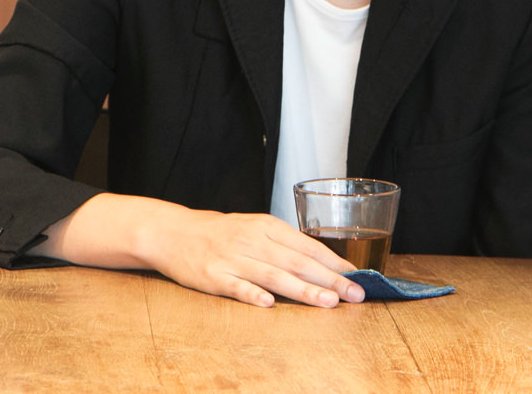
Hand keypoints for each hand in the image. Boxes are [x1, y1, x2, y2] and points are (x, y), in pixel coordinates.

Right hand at [37, 194, 365, 308]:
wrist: (174, 232)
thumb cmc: (222, 233)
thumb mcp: (255, 229)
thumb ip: (286, 245)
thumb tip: (325, 264)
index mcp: (267, 227)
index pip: (308, 246)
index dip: (335, 262)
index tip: (358, 276)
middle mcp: (253, 241)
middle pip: (297, 261)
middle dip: (329, 279)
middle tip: (354, 293)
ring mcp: (233, 259)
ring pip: (274, 275)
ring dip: (302, 289)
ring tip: (327, 302)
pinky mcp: (213, 277)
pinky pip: (236, 287)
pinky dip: (253, 294)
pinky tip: (269, 304)